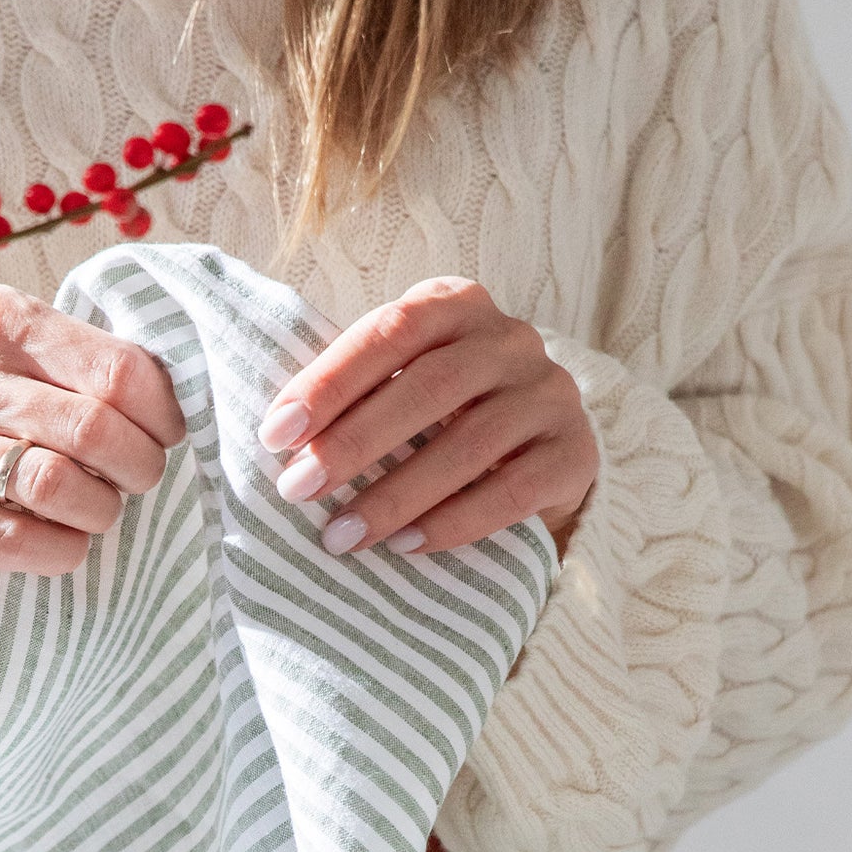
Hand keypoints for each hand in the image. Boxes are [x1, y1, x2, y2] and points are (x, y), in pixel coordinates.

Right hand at [0, 285, 185, 571]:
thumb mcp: (14, 338)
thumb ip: (80, 357)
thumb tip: (167, 408)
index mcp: (1, 321)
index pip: (118, 370)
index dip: (162, 412)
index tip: (166, 432)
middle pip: (95, 429)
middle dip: (140, 465)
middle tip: (138, 476)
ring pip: (57, 485)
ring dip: (102, 508)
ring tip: (100, 506)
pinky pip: (19, 542)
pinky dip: (63, 549)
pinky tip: (67, 538)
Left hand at [257, 276, 596, 559]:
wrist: (541, 457)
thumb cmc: (447, 418)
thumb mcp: (406, 386)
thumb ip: (360, 394)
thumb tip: (279, 442)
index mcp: (458, 305)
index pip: (391, 329)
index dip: (331, 381)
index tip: (276, 433)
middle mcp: (511, 339)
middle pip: (429, 386)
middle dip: (354, 443)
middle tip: (297, 490)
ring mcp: (550, 394)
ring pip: (469, 444)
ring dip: (395, 496)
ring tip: (341, 535)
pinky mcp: (574, 453)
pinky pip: (512, 492)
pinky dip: (453, 522)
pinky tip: (405, 546)